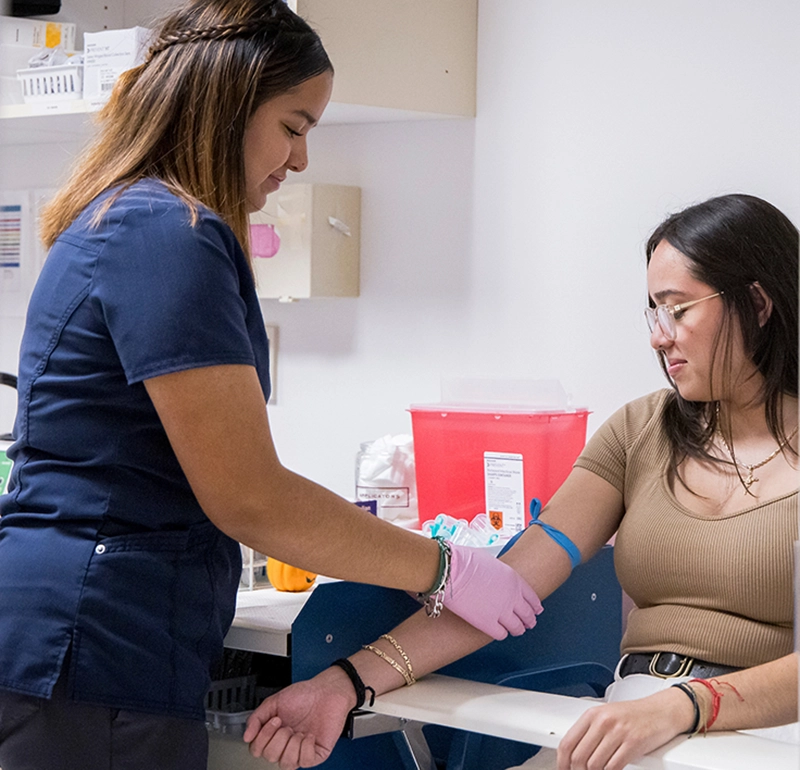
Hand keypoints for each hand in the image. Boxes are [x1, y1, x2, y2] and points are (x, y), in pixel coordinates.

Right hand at [243, 667, 355, 769]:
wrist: (327, 691)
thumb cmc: (305, 695)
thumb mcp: (274, 702)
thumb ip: (257, 717)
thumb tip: (246, 736)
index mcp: (273, 734)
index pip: (256, 750)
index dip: (263, 737)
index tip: (275, 720)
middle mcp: (285, 745)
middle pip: (270, 757)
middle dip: (279, 737)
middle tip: (288, 724)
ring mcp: (300, 751)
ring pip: (286, 763)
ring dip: (292, 743)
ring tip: (299, 730)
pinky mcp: (316, 754)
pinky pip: (305, 761)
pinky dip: (306, 746)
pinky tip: (309, 735)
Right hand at [444, 545, 543, 639]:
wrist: (450, 570)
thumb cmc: (464, 561)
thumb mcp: (491, 562)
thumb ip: (500, 575)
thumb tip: (496, 580)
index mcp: (514, 580)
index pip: (532, 598)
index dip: (535, 606)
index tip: (536, 610)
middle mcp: (512, 597)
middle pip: (527, 615)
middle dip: (529, 620)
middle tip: (529, 623)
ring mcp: (501, 611)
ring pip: (517, 627)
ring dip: (517, 629)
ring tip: (516, 630)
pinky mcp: (487, 623)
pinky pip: (501, 634)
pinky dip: (502, 634)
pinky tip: (498, 631)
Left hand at [556, 687, 694, 769]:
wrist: (661, 711)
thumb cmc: (634, 715)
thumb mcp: (607, 716)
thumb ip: (591, 732)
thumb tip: (574, 754)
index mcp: (592, 714)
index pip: (568, 742)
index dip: (562, 762)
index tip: (563, 769)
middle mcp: (603, 721)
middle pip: (579, 757)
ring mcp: (618, 732)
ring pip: (595, 765)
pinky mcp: (633, 743)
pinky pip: (613, 767)